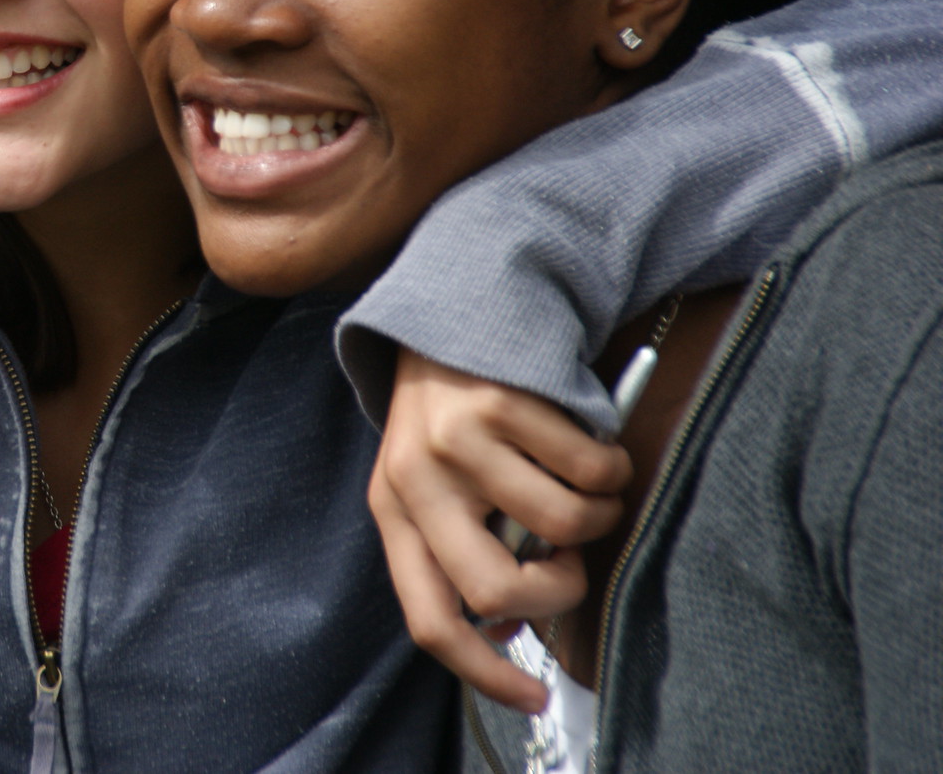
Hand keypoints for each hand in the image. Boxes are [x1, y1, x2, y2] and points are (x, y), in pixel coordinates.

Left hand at [368, 349, 631, 711]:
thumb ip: (461, 548)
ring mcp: (456, 439)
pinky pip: (590, 468)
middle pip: (496, 589)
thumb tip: (507, 631)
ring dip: (597, 519)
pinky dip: (611, 468)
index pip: (430, 620)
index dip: (485, 672)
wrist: (455, 307)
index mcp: (394, 511)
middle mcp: (415, 479)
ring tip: (586, 490)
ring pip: (563, 526)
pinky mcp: (501, 401)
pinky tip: (593, 447)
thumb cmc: (456, 415)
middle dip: (557, 593)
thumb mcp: (435, 482)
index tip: (534, 696)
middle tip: (571, 565)